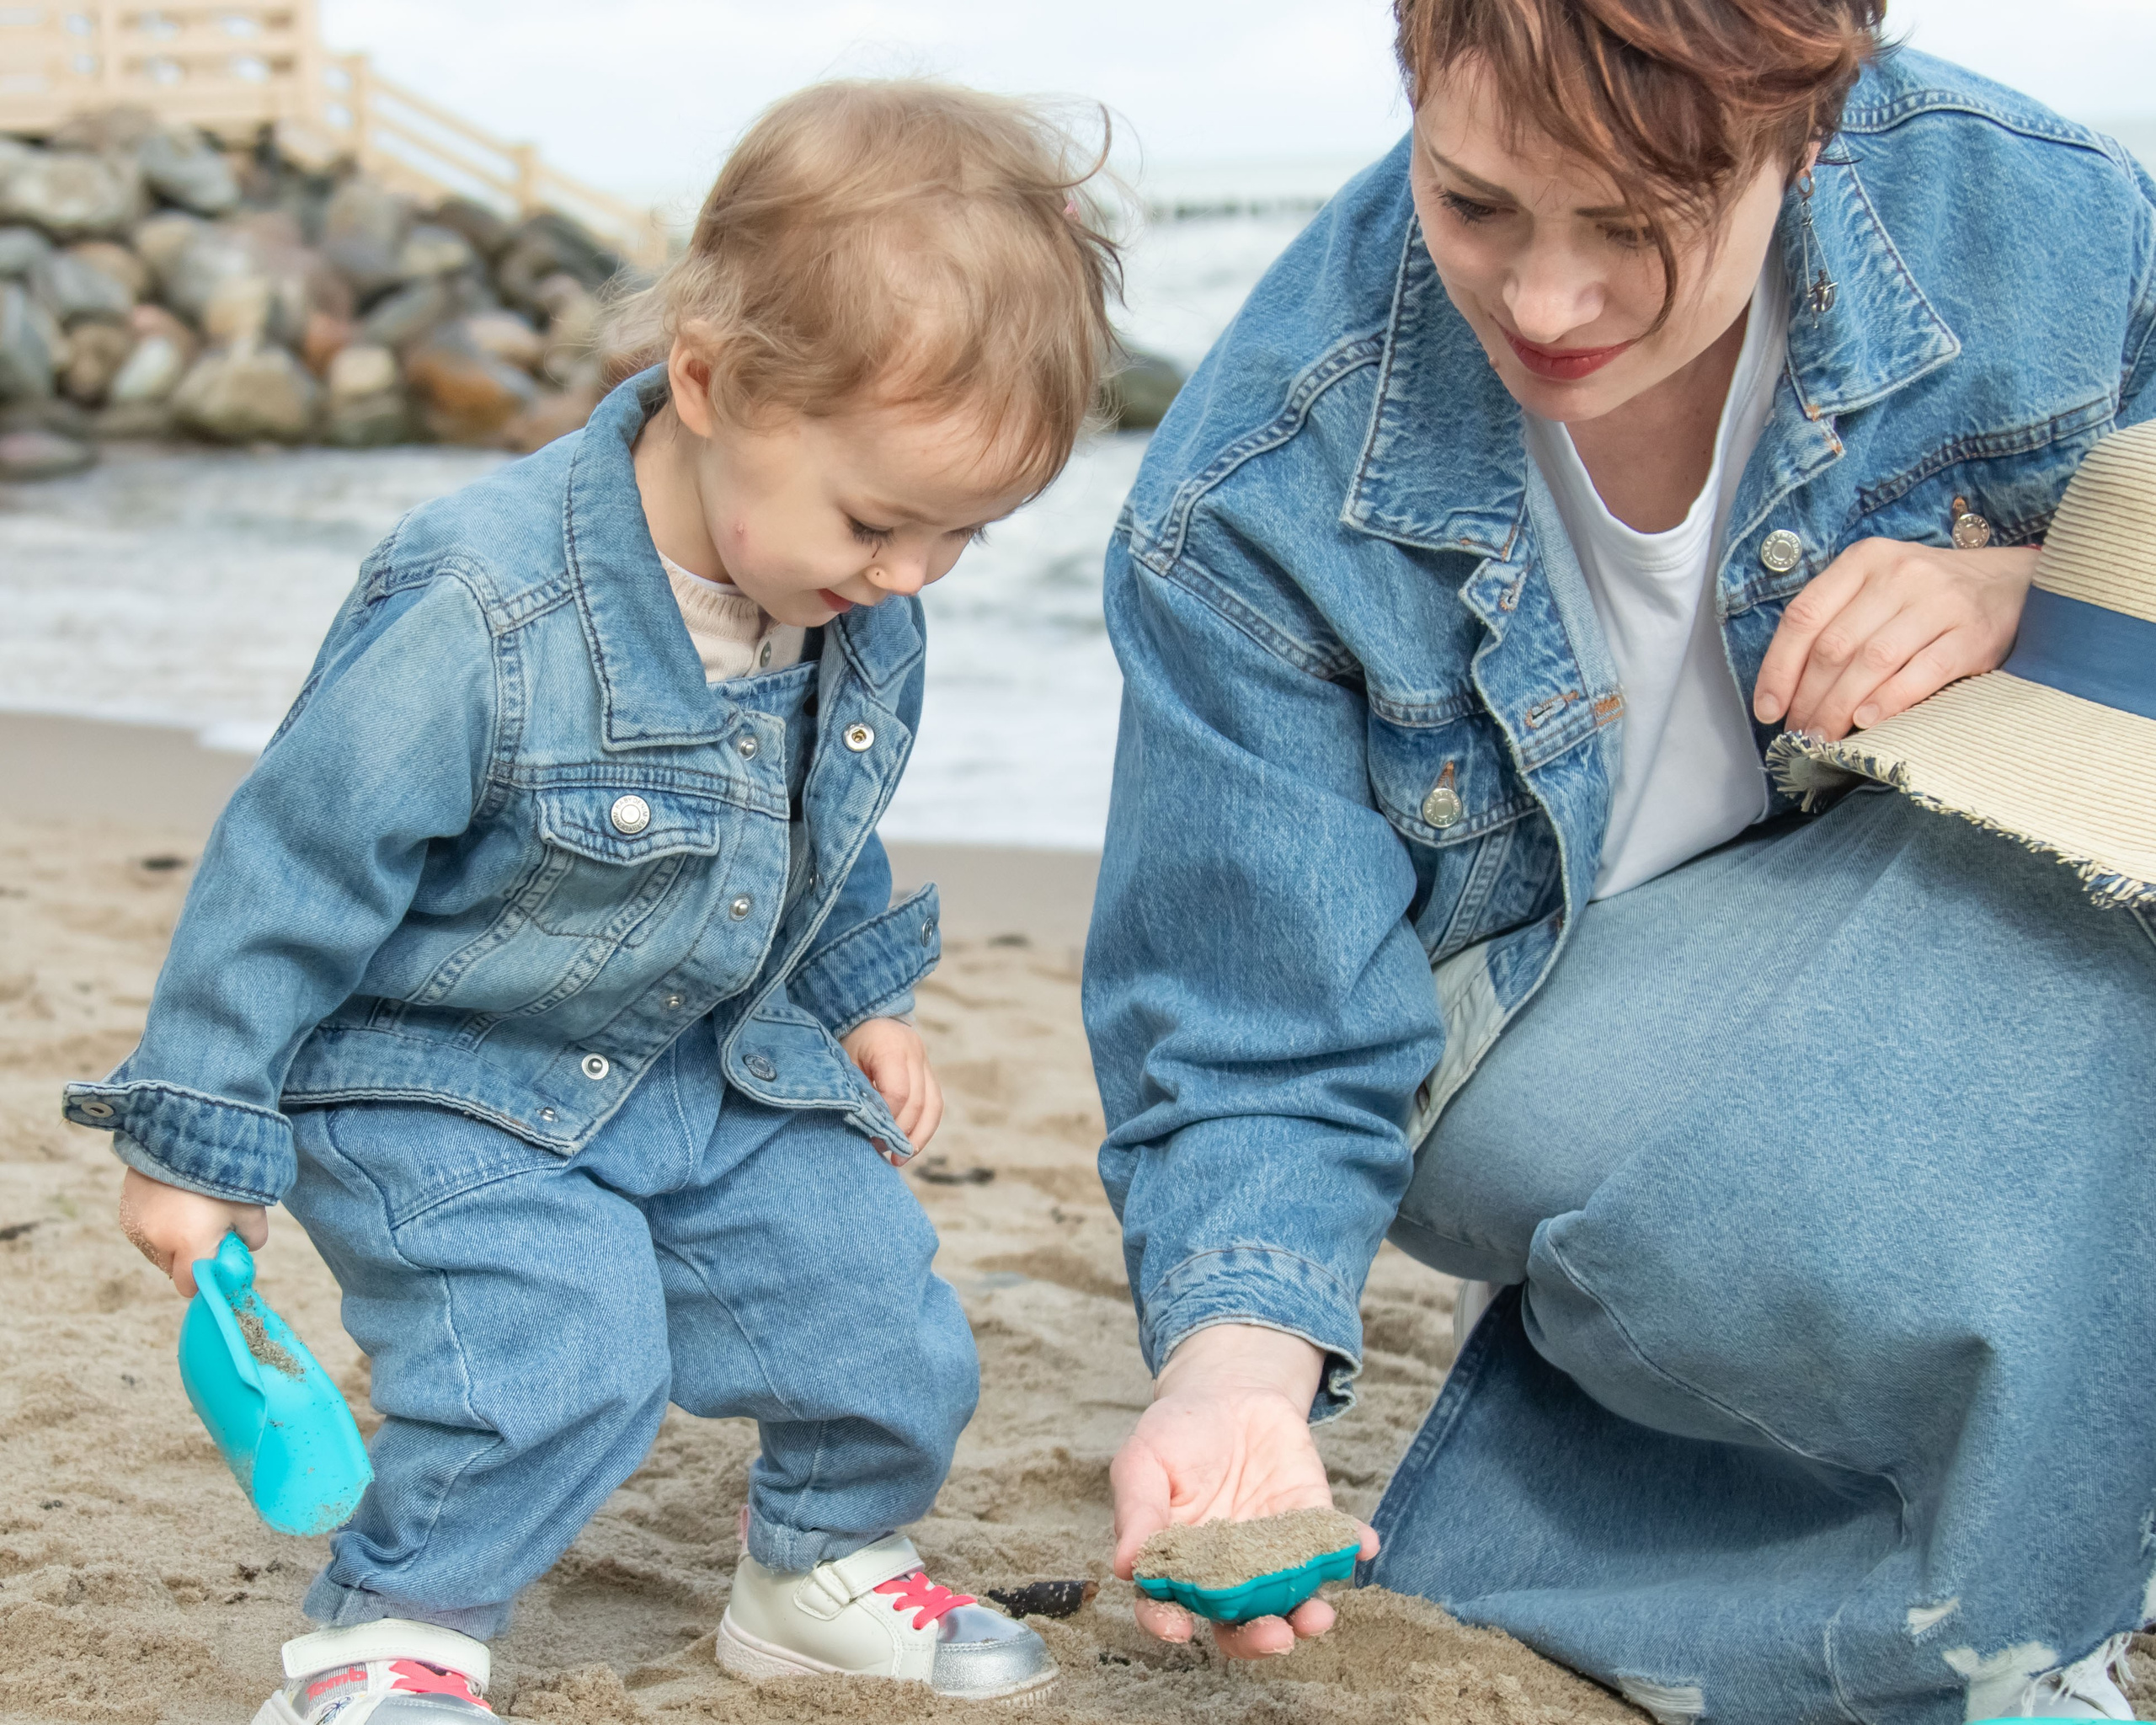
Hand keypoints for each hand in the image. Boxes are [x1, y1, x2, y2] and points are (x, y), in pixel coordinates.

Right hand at [118, 1166, 267, 1298]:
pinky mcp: (125, 1212)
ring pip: (157, 1250)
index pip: (191, 1286)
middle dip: (191, 1255)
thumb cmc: (226, 1174)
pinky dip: (159, 1223)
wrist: (187, 1131)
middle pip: (174, 1268)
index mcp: (190, 1246)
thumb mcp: (252, 1211)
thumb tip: (241, 1250)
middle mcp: (157, 1242)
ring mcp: (136, 1227)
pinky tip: (173, 1199)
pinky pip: (144, 1231)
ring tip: (191, 1206)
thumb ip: (251, 1240)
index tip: (218, 1262)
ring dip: (172, 1239)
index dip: (206, 1279)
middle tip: (210, 1226)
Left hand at [840, 1017, 943, 1154]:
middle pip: (918, 1102)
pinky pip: (935, 1104)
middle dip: (902, 1132)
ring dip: (919, 1136)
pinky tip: (911, 1145)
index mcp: (891, 1048)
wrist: (866, 1016)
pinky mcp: (929, 1073)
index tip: (871, 1137)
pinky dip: (925, 1127)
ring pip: (934, 1106)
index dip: (887, 1119)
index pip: (898, 1092)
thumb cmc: (850, 1043)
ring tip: (902, 1158)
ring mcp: (925, 1062)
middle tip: (883, 1152)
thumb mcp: (845, 1063)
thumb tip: (868, 1130)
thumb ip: (857, 1092)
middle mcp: (914, 1053)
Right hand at [1111, 1324, 1378, 1658]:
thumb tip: (1125, 1566)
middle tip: (1274, 1636)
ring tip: (1318, 1616)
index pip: (1167, 1607)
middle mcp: (1226, 1572)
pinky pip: (1334, 1546)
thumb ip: (1139, 1511)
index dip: (1169, 1623)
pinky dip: (1352, 1548)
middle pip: (1238, 1622)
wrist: (1229, 1391)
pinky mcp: (1311, 1522)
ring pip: (1290, 1599)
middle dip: (1257, 1638)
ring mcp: (1272, 1552)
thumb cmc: (1176, 1432)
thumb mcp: (1144, 1459)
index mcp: (1176, 1563)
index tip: (1178, 1628)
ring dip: (1308, 1614)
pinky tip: (1363, 1544)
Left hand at [1753, 539, 2039, 740]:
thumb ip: (1835, 622)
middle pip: (1835, 646)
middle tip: (1799, 733)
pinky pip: (1922, 672)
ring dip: (1840, 708)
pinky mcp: (1974, 634)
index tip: (1767, 710)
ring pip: (1872, 662)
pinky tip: (1868, 723)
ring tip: (1824, 737)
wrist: (2015, 585)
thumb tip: (1786, 690)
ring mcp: (1940, 602)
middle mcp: (1900, 574)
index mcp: (1864, 560)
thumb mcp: (1877, 589)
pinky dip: (1889, 701)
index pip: (1803, 616)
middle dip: (1808, 699)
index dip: (1778, 669)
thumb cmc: (1927, 597)